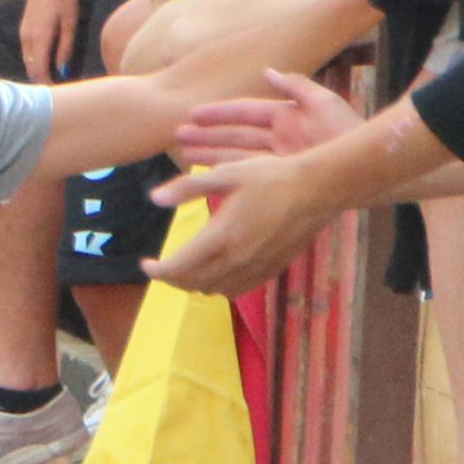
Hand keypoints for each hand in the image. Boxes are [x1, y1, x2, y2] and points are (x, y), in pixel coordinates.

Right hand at [17, 0, 79, 81]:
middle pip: (30, 69)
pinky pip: (26, 52)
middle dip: (41, 81)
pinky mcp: (23, 29)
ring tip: (53, 77)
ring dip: (37, 71)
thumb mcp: (70, 24)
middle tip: (57, 89)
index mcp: (39, 39)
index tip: (58, 91)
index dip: (47, 84)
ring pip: (27, 62)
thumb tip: (62, 70)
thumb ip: (65, 49)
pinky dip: (34, 61)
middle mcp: (27, 38)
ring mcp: (23, 33)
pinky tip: (46, 62)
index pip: (38, 71)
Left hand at [148, 148, 339, 296]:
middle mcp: (237, 260)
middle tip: (162, 267)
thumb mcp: (226, 173)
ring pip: (214, 290)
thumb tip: (154, 198)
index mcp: (221, 237)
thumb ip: (187, 188)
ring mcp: (256, 268)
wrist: (318, 189)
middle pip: (192, 284)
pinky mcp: (271, 269)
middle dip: (172, 279)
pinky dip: (220, 286)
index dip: (156, 271)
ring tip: (186, 269)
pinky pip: (237, 289)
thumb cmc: (272, 176)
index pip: (178, 268)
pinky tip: (217, 271)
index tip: (145, 265)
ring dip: (195, 284)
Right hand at [174, 69, 360, 167]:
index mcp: (285, 116)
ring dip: (209, 156)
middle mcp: (276, 138)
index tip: (192, 113)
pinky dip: (226, 175)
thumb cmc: (346, 130)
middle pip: (234, 136)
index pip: (244, 112)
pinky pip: (246, 175)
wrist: (365, 167)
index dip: (219, 112)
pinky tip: (205, 176)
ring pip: (235, 157)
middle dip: (206, 135)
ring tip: (183, 154)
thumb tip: (266, 71)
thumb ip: (294, 86)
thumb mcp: (322, 102)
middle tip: (176, 134)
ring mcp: (276, 160)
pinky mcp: (278, 179)